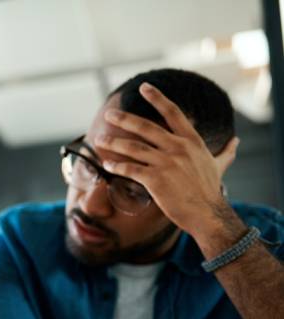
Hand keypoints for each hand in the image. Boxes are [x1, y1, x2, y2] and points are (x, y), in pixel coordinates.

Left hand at [95, 82, 242, 236]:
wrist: (208, 214)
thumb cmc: (210, 190)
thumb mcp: (219, 165)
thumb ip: (225, 152)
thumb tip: (236, 141)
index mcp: (191, 141)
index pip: (173, 113)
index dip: (158, 99)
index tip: (144, 87)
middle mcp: (178, 148)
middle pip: (146, 127)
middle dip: (124, 119)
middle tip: (108, 114)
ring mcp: (167, 163)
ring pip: (134, 148)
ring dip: (114, 143)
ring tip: (99, 140)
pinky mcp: (156, 180)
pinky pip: (131, 169)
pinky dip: (117, 167)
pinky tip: (107, 165)